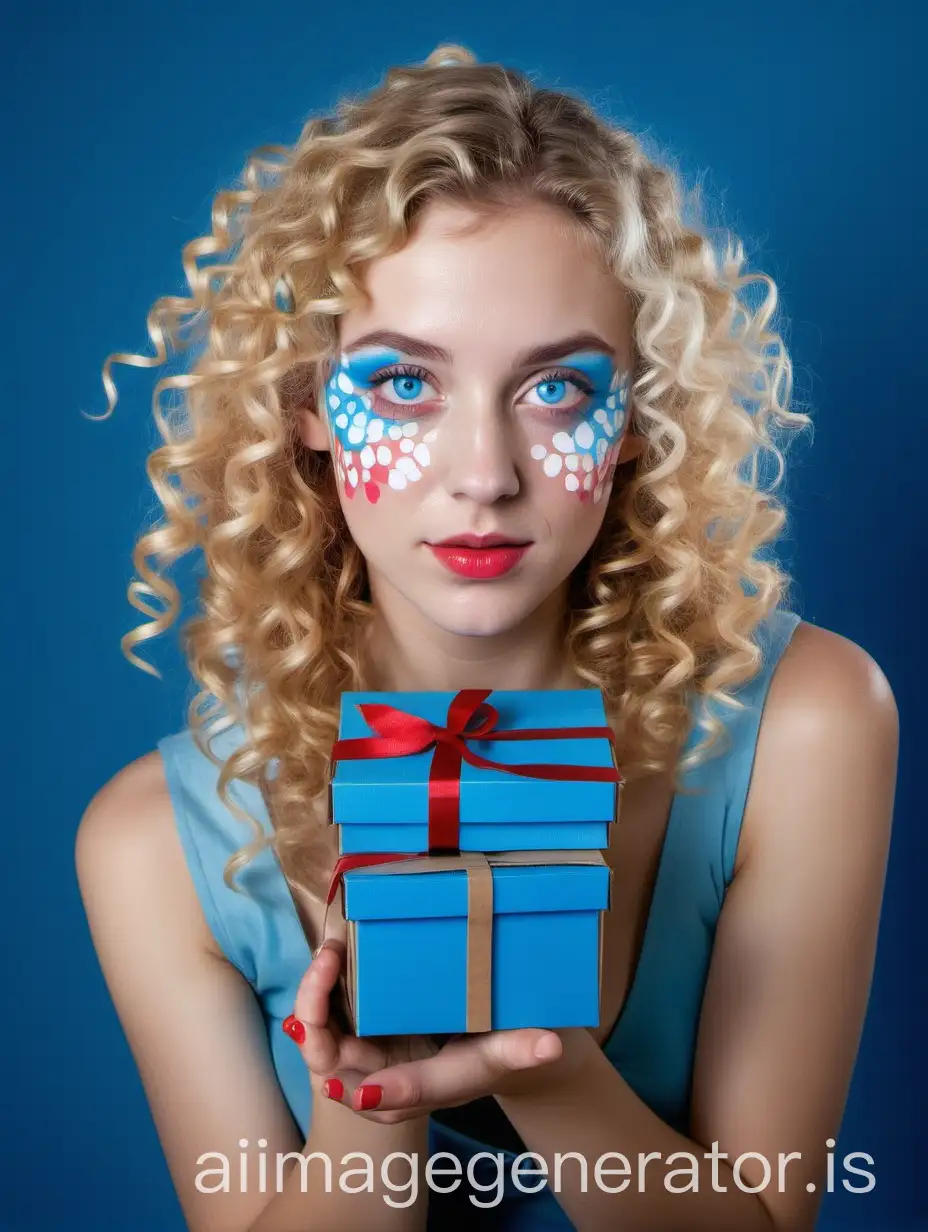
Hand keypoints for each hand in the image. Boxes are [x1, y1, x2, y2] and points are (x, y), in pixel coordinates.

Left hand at [284, 939, 574, 1121]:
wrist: (490, 1043)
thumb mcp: (509, 1045)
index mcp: (426, 1090)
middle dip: (319, 1029)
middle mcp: (389, 1081)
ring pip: (325, 1046)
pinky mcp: (363, 1032)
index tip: (357, 1089)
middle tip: (329, 967)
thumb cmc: (498, 1044)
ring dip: (314, 1005)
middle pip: (340, 1071)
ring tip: (328, 955)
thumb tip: (550, 1046)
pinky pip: (330, 1020)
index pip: (400, 1098)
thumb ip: (523, 1048)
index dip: (381, 1092)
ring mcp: (371, 1057)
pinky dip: (322, 993)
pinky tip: (329, 957)